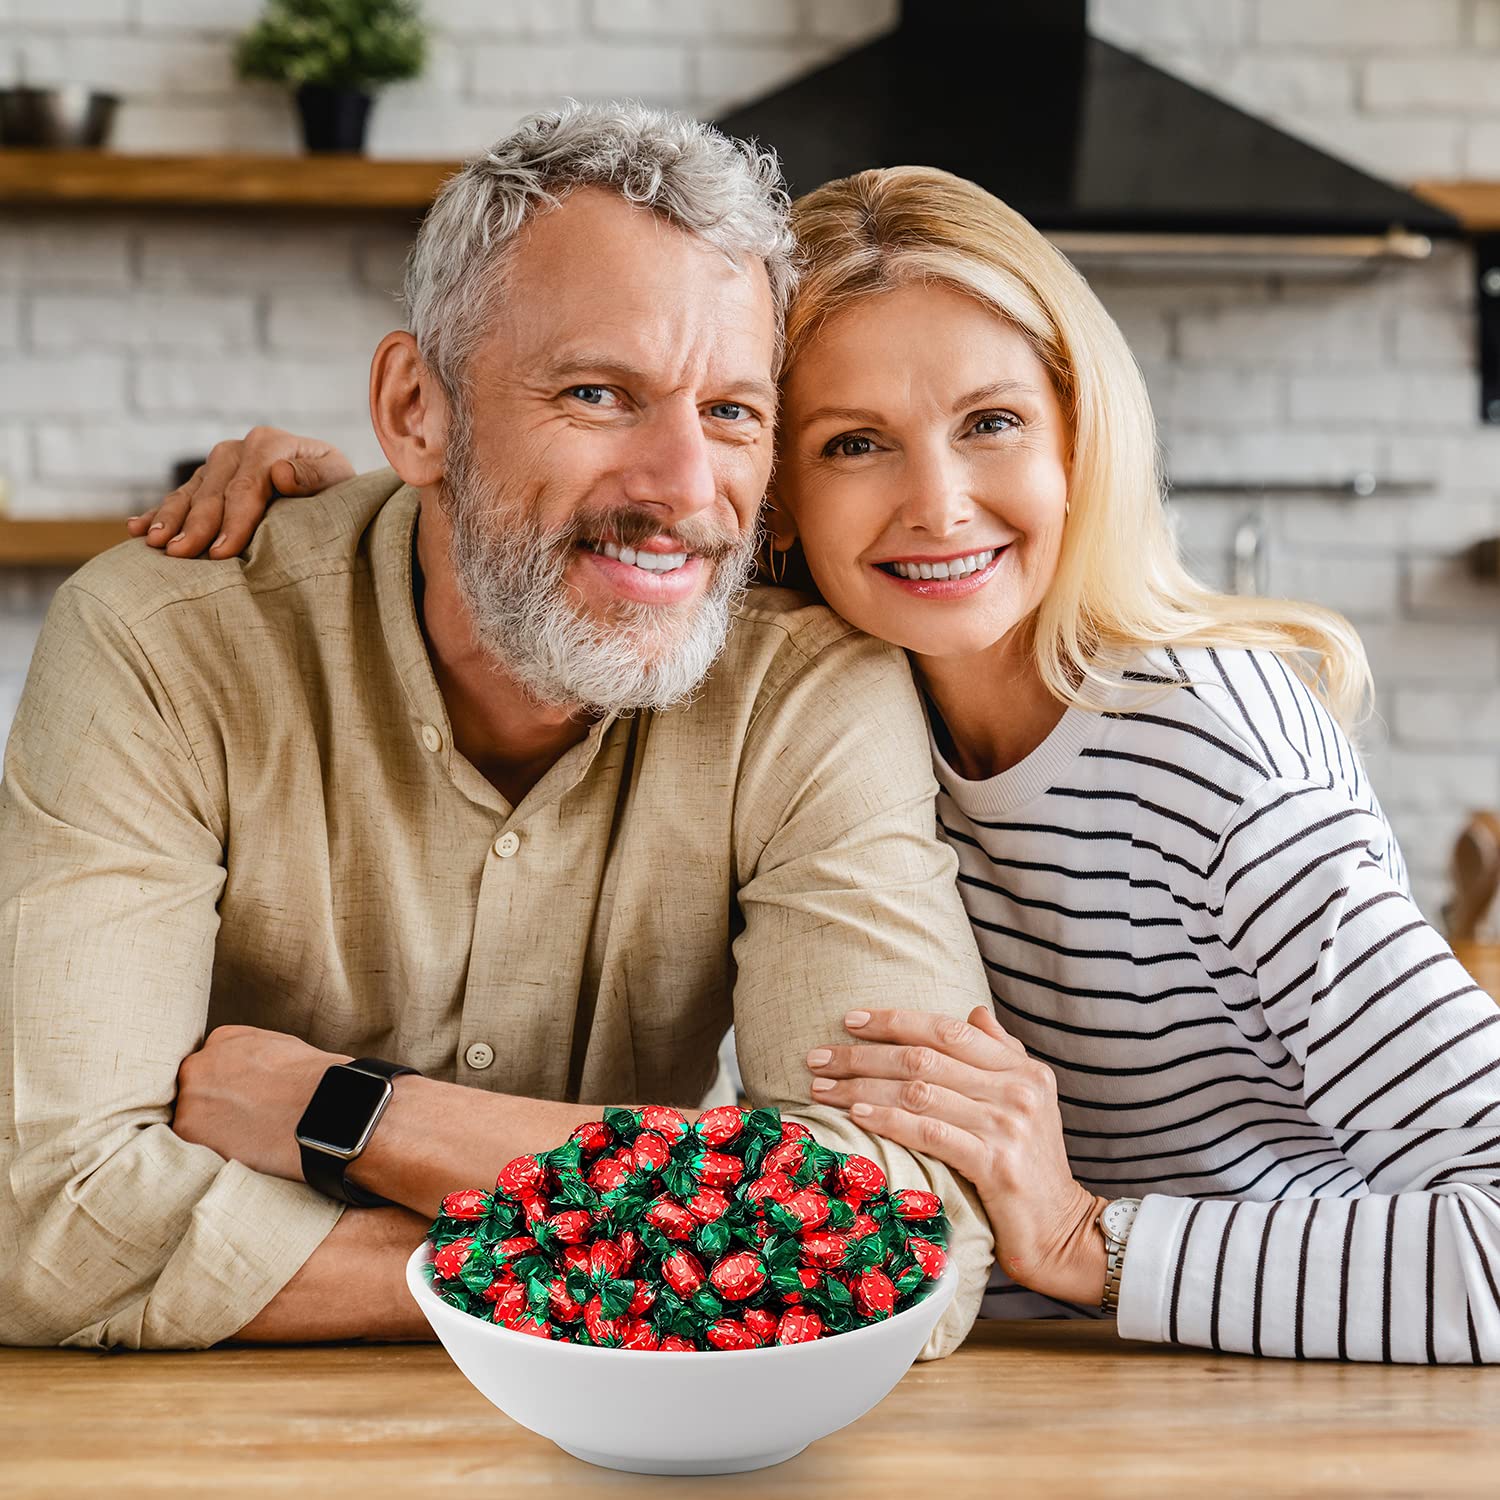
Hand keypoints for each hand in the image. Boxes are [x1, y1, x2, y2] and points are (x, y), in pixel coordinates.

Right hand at [126, 427, 354, 558]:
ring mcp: (219, 464)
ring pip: (190, 493)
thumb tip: (280, 474)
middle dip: (195, 525)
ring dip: (169, 518)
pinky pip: (179, 497)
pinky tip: (137, 529)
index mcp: (269, 444)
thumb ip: (314, 477)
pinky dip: (158, 513)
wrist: (330, 481)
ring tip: (154, 544)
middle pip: (213, 491)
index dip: (233, 520)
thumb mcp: (338, 479)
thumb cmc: (338, 487)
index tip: (222, 552)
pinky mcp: (207, 480)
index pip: (246, 487)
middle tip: (179, 554)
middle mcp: (239, 449)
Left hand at [172, 1024, 350, 1181]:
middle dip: (215, 1107)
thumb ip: (253, 1055)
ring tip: (246, 1142)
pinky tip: (241, 1152)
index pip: (212, 1065)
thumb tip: (252, 1073)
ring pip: (191, 1118)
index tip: (243, 1101)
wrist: (323, 1108)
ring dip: (211, 1132)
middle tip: (243, 1124)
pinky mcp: (189, 1129)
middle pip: (196, 1091)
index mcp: (223, 1039)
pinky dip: (212, 1152)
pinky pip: (191, 1146)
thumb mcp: (283, 1048)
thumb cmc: (315, 1081)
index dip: (228, 1087)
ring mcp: (190, 1095)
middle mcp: (199, 1063)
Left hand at [806, 1005, 1107, 1305]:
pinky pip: (929, 1131)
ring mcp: (1008, 1125)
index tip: (850, 1019)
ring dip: (861, 1086)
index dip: (895, 1020)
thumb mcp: (1028, 1101)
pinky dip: (888, 1119)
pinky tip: (856, 1115)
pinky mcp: (996, 1164)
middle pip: (925, 1057)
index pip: (948, 1029)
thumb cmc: (1032, 1167)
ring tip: (822, 1087)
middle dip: (863, 1054)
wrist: (1063, 1232)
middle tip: (818, 1057)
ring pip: (919, 1091)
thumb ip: (1001, 1053)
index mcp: (1023, 1068)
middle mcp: (1018, 1089)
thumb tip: (975, 1011)